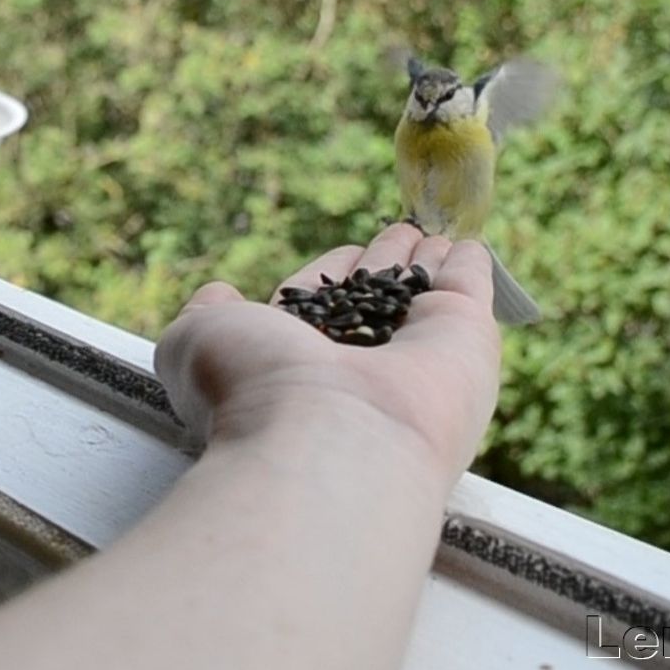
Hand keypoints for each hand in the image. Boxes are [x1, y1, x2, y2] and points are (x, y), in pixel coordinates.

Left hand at [154, 223, 503, 483]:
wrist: (326, 439)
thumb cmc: (253, 392)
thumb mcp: (197, 342)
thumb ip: (204, 316)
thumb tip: (216, 296)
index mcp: (300, 364)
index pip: (320, 307)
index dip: (330, 275)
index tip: (343, 252)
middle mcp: (360, 365)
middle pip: (377, 300)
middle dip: (385, 263)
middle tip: (398, 232)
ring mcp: (417, 355)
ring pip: (422, 293)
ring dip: (426, 259)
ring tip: (430, 230)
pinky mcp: (466, 338)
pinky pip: (470, 289)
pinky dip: (471, 264)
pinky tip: (470, 245)